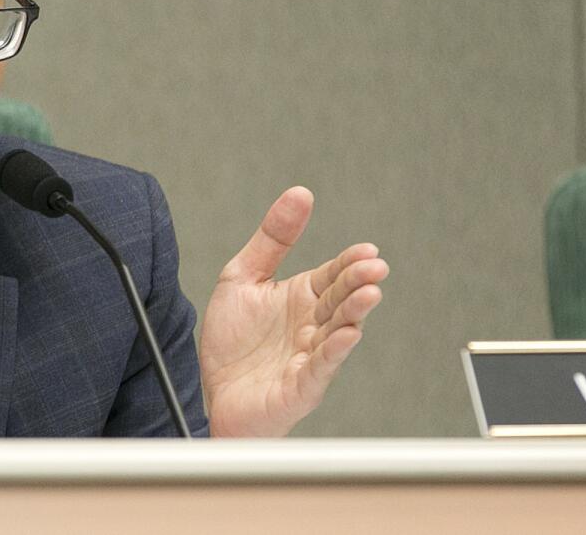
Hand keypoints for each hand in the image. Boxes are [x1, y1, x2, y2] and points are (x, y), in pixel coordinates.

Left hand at [199, 187, 388, 436]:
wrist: (212, 391)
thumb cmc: (233, 341)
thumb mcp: (243, 276)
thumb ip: (272, 239)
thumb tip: (299, 194)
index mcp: (301, 298)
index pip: (332, 275)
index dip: (349, 263)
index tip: (367, 250)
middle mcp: (311, 326)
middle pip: (340, 300)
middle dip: (357, 283)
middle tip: (373, 267)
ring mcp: (308, 356)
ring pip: (338, 332)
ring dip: (354, 314)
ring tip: (369, 294)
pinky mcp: (300, 386)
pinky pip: (320, 367)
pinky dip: (334, 351)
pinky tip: (346, 335)